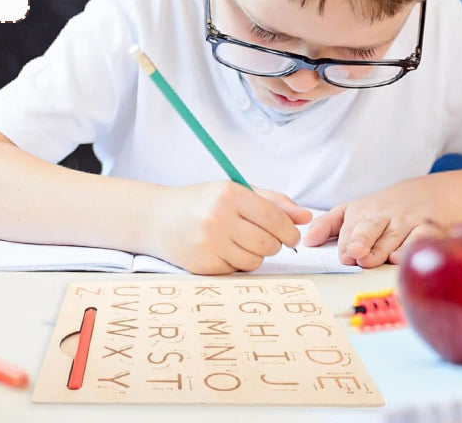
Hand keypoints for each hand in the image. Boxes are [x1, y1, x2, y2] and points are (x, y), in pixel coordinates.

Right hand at [150, 182, 311, 274]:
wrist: (156, 218)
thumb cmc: (201, 202)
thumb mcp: (234, 191)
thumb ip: (272, 202)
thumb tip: (305, 217)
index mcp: (229, 194)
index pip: (274, 217)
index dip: (290, 230)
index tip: (292, 235)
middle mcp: (219, 217)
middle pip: (269, 243)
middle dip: (274, 244)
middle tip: (265, 238)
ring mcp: (209, 243)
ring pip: (255, 260)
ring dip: (255, 255)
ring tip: (240, 242)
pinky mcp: (203, 265)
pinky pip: (237, 270)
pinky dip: (237, 263)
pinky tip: (223, 250)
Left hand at [302, 180, 442, 267]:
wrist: (426, 193)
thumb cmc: (383, 209)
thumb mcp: (353, 210)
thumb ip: (328, 225)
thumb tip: (307, 241)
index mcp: (363, 211)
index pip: (350, 228)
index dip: (346, 243)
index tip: (345, 254)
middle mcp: (384, 215)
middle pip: (370, 228)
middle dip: (362, 240)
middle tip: (355, 252)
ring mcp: (407, 221)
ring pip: (393, 237)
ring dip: (382, 250)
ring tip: (371, 260)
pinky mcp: (430, 228)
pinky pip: (421, 239)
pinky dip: (412, 247)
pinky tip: (401, 257)